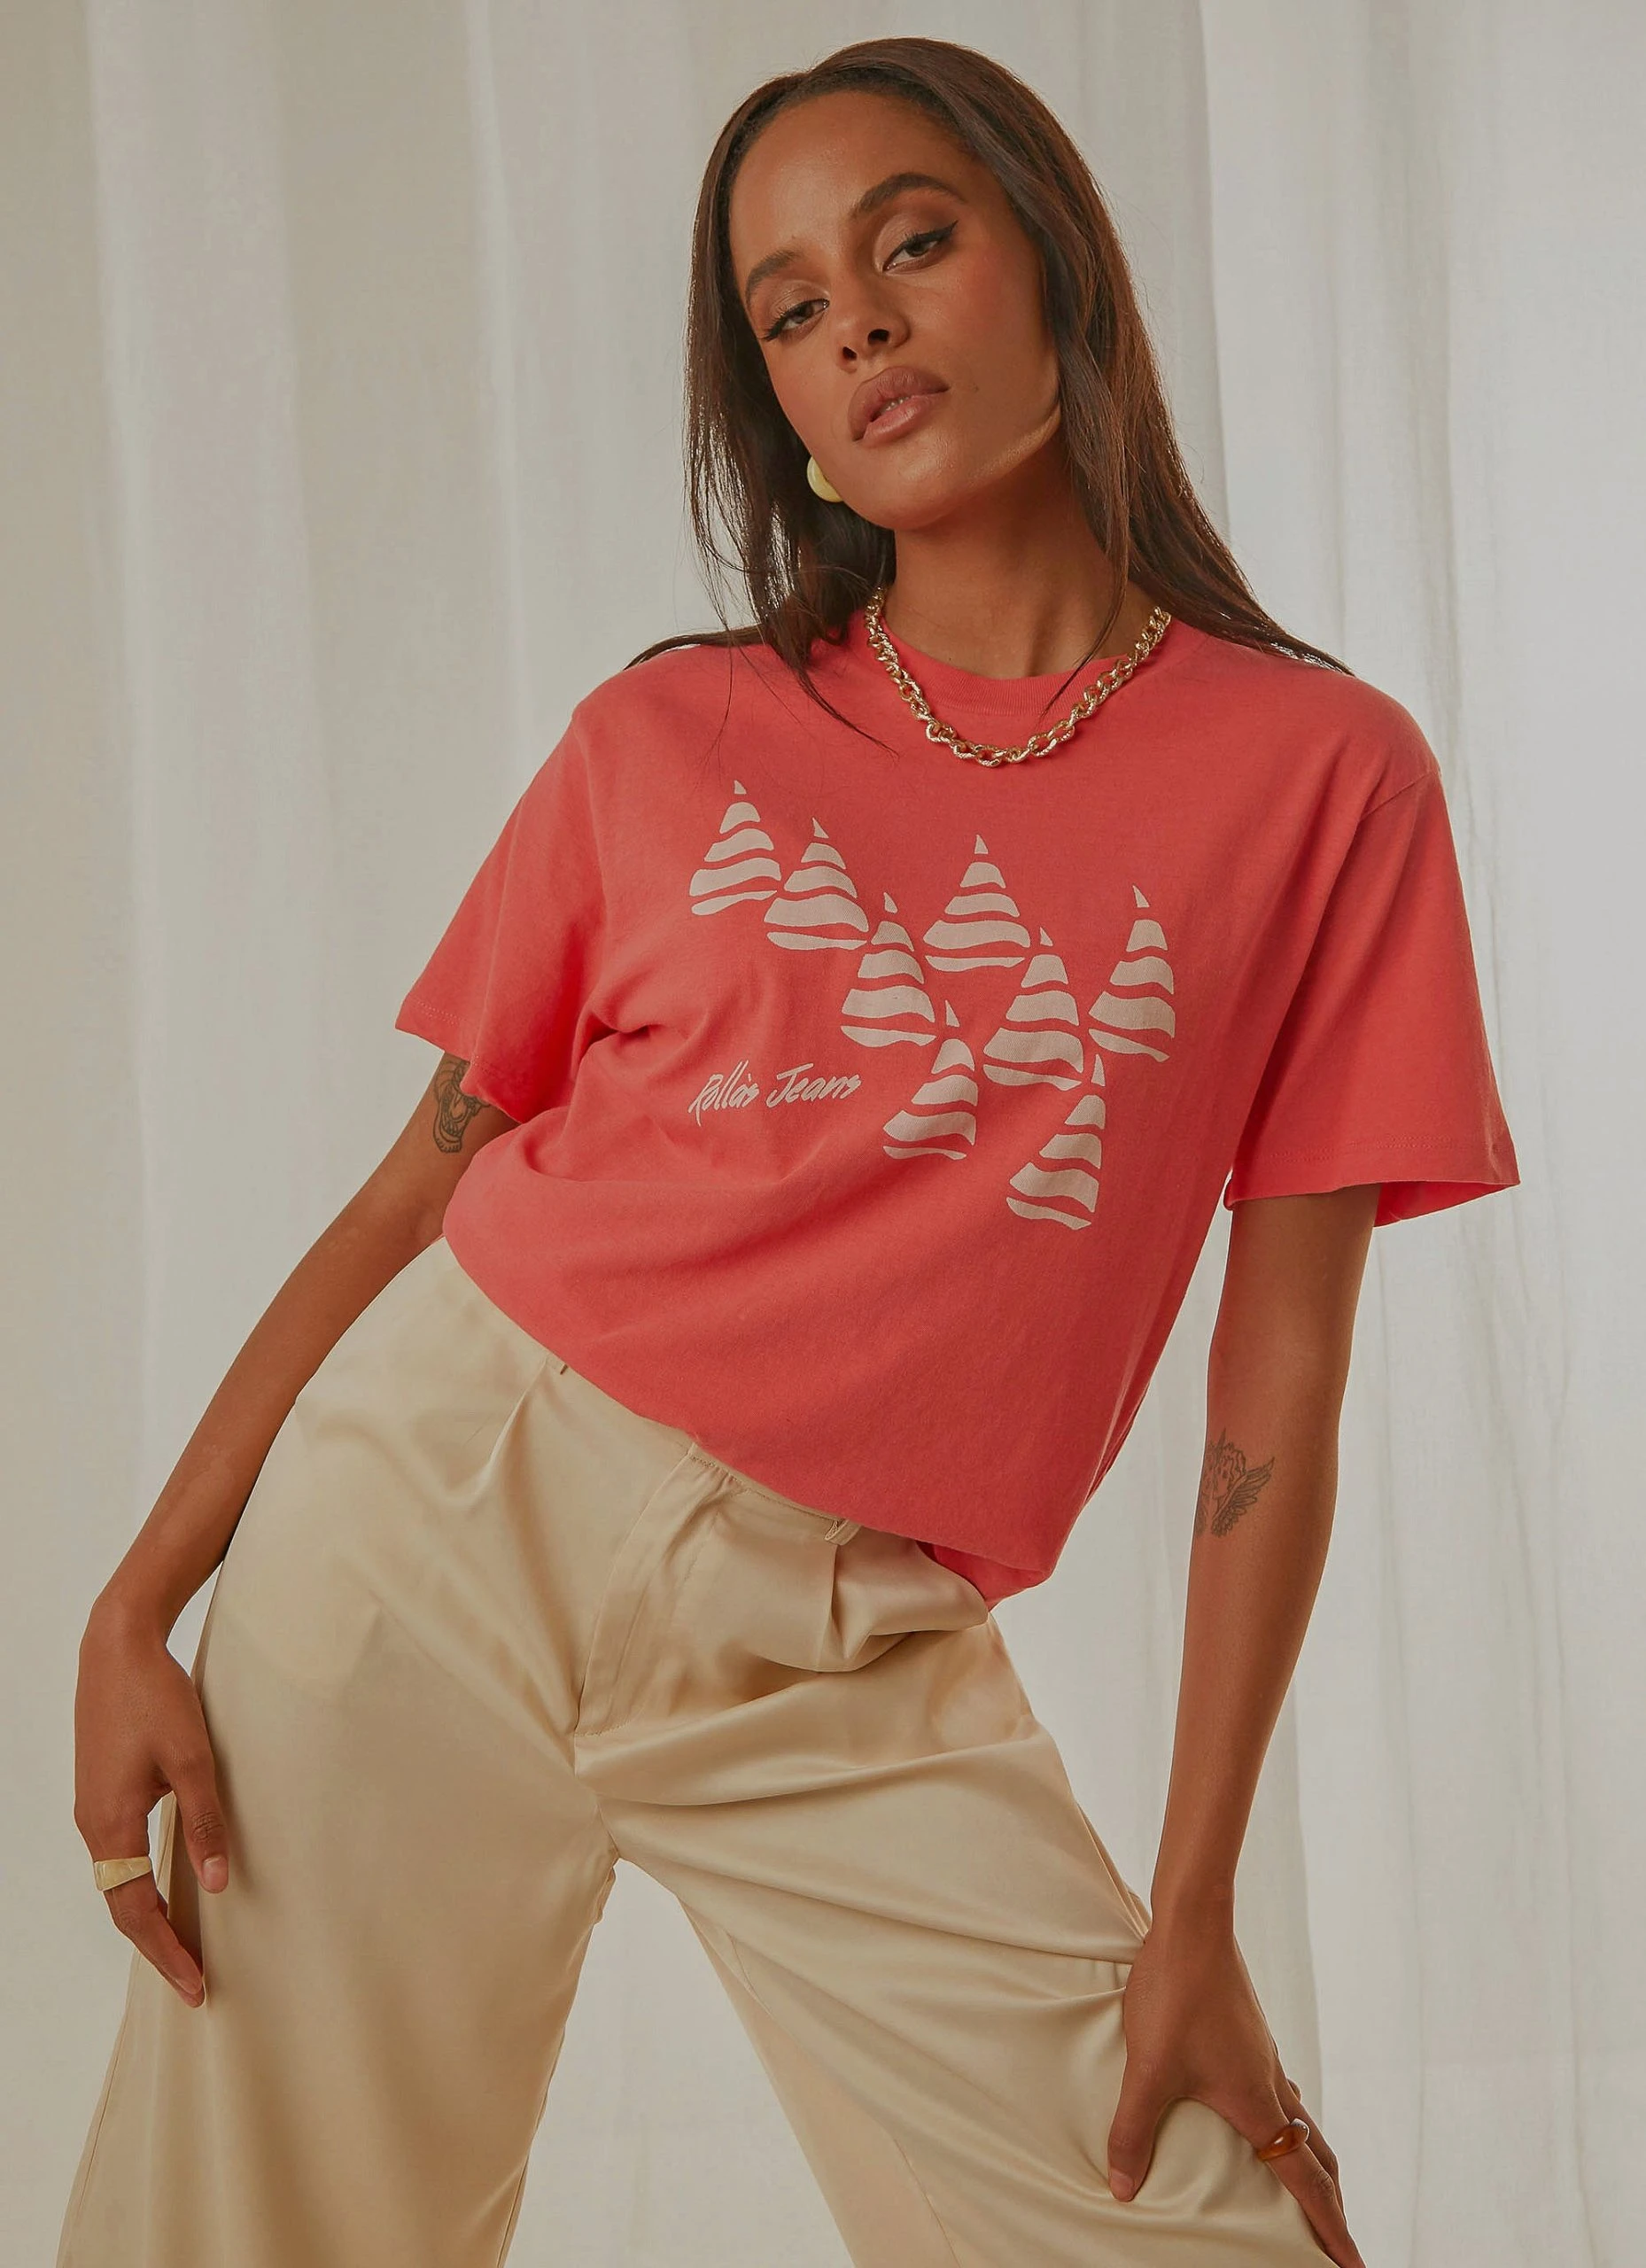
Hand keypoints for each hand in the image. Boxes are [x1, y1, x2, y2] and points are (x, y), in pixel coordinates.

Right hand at [73, 1595, 229, 2004]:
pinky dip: (138, 1886)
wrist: (116, 1648)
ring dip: (147, 1917)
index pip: (137, 1911)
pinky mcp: (101, 1792)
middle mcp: (94, 1825)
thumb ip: (206, 1822)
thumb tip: (215, 1884)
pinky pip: (117, 1857)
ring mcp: (93, 1809)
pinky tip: (164, 1888)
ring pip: (117, 1883)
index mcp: (112, 1825)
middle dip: (157, 1947)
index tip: (196, 1985)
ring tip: (182, 1946)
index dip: (167, 1951)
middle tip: (194, 1982)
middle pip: (122, 1907)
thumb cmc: (155, 1698)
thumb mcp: (193, 1759)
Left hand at [1105, 1909, 1363, 2265]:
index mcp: (1259, 2105)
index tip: (1356, 2266)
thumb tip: (1122, 2188)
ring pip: (1302, 2120)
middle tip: (1335, 2238)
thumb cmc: (1175, 1996)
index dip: (1333, 2229)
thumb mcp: (1149, 2071)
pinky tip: (1259, 2111)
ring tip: (1301, 2185)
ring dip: (1309, 2159)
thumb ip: (1133, 2132)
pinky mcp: (1252, 2035)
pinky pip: (1280, 2090)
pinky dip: (1285, 2119)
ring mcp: (1265, 2057)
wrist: (1194, 1925)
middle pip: (1318, 2157)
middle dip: (1330, 2202)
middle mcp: (1273, 2085)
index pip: (1308, 2183)